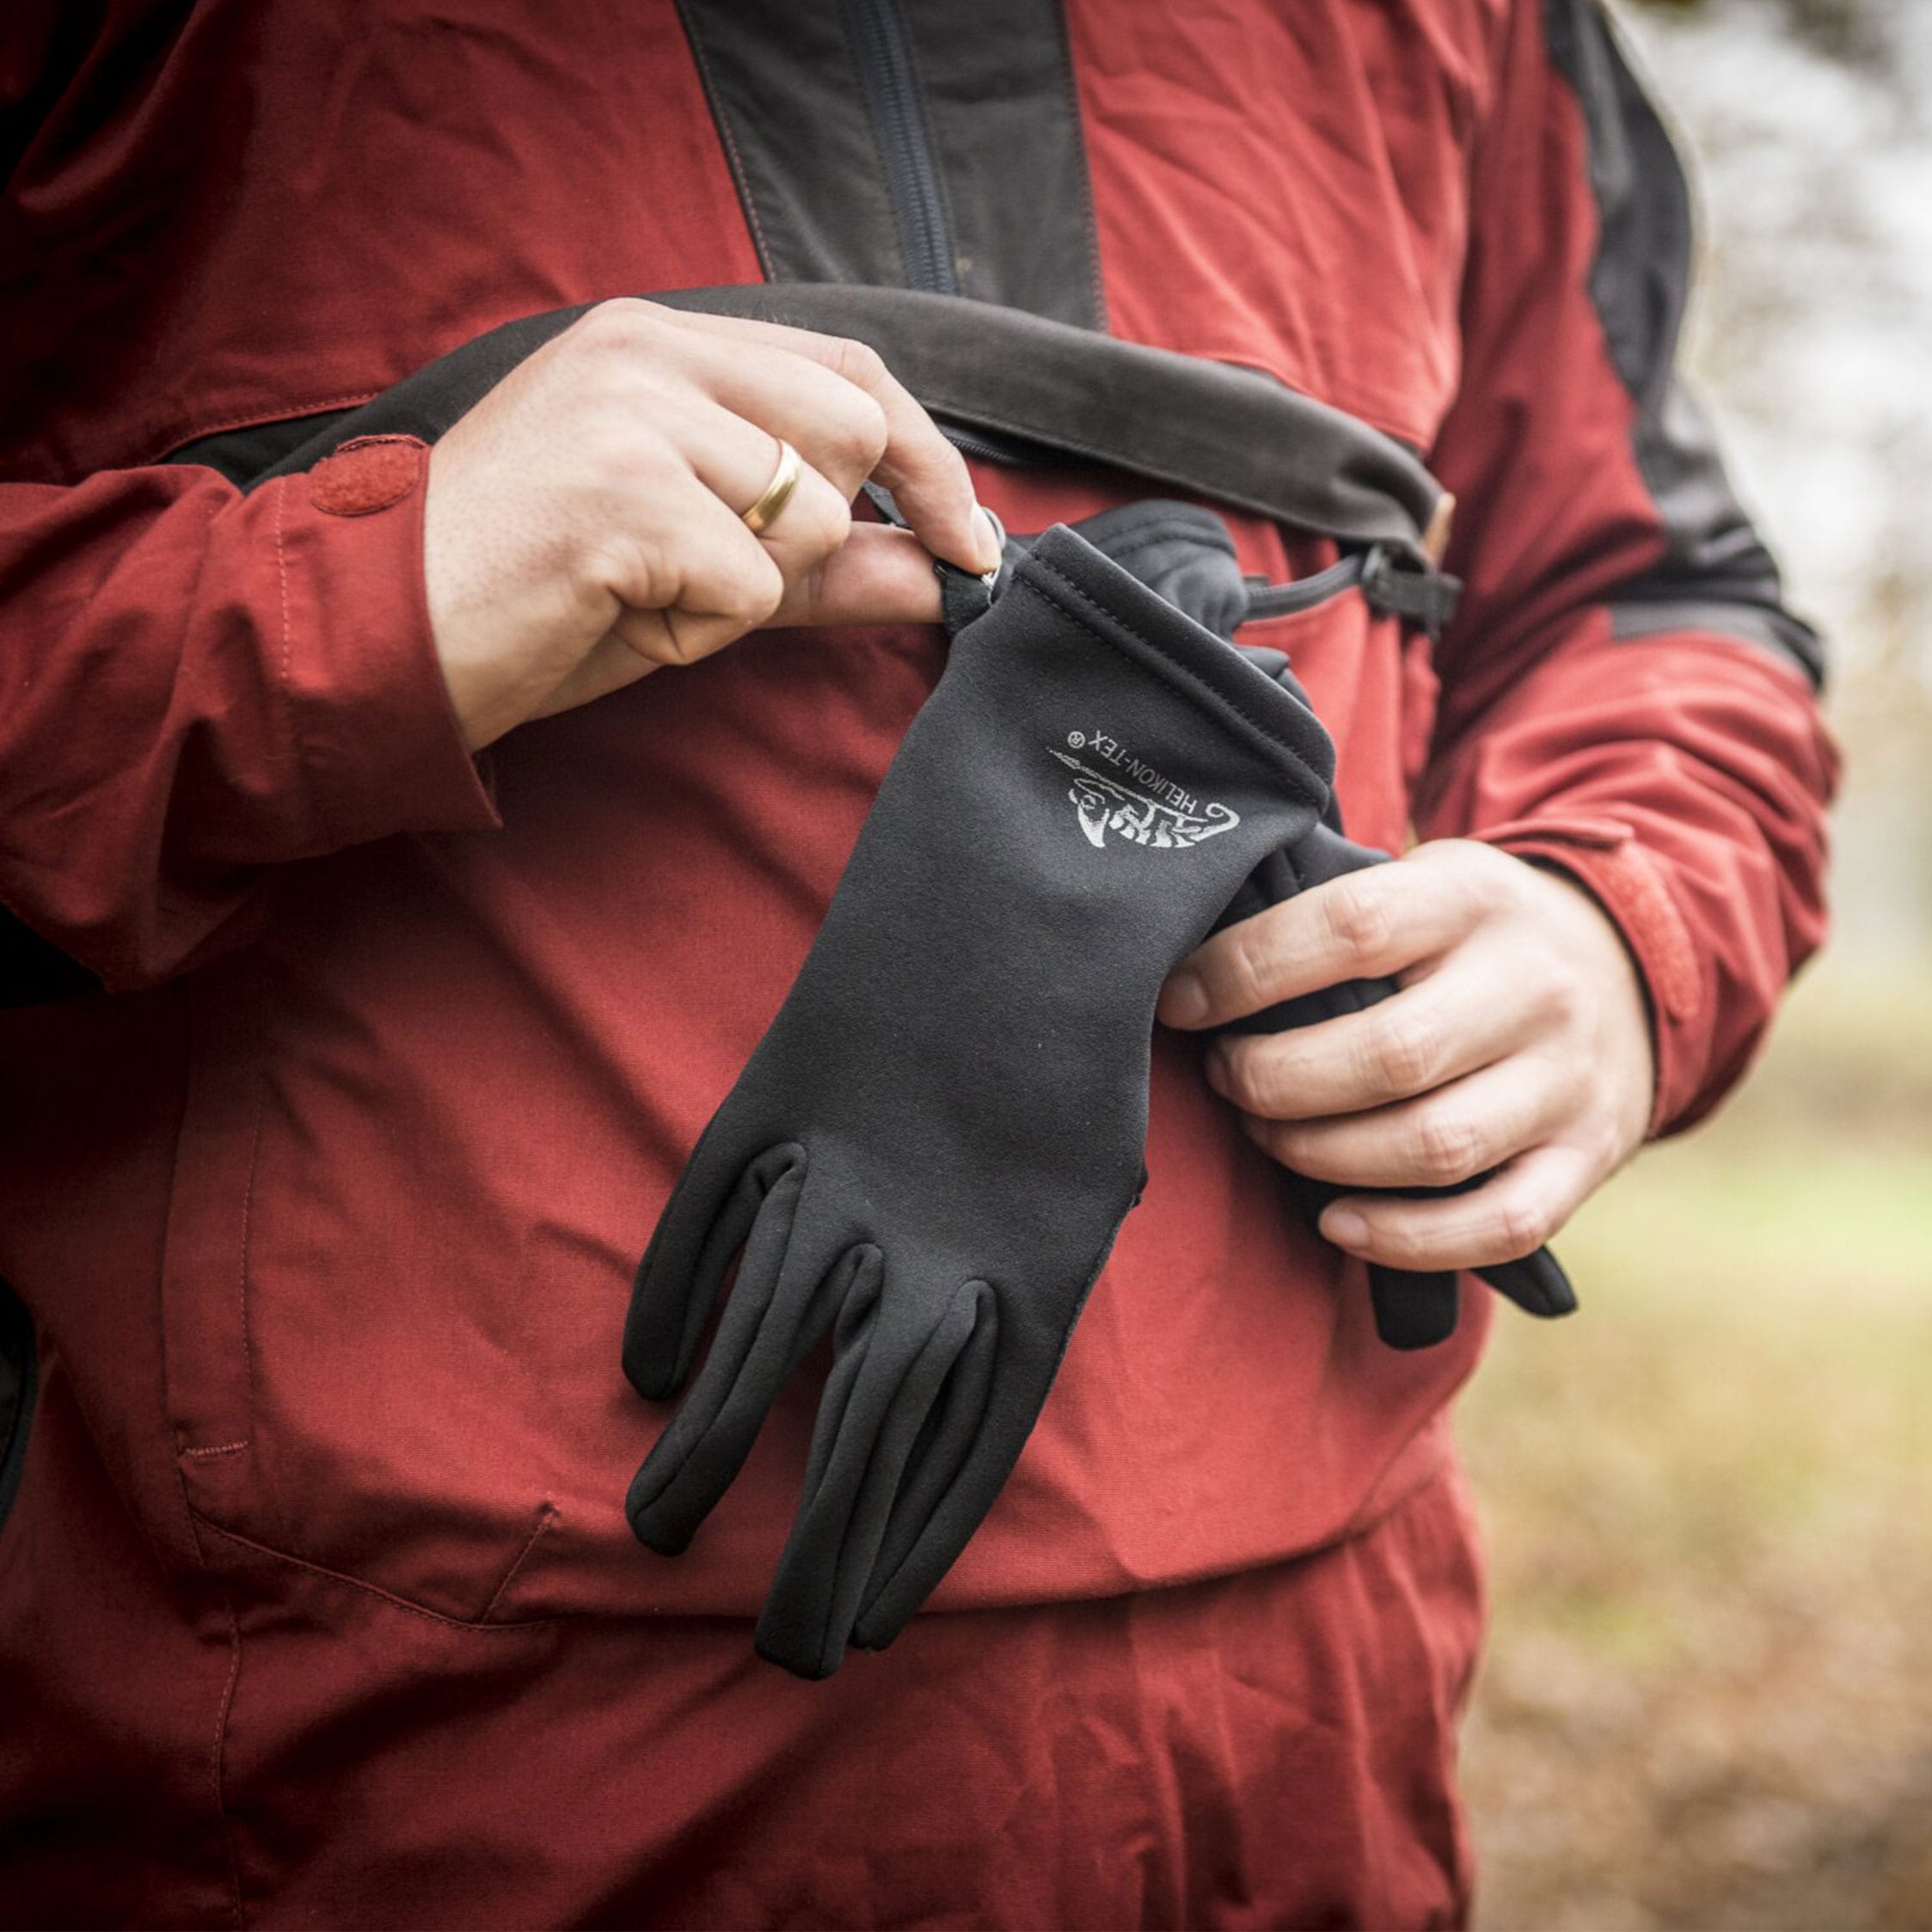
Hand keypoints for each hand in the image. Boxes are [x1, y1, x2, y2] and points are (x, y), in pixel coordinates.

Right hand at [422, 299, 999, 747]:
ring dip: (746, 591)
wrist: (387, 637)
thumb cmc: (540, 596)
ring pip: (806, 513)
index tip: (969, 540)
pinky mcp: (620, 491)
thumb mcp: (701, 567)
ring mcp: (632, 412)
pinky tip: (617, 613)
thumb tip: (953, 570)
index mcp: (661, 342)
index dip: (929, 458)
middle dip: (819, 529)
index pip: (851, 368)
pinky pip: (750, 586)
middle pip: (850, 429)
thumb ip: (828, 559)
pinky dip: (701, 629)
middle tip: (722, 576)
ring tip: (643, 591)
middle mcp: (647, 350)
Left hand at [1157, 839, 1655, 1270]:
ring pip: (1435, 1146)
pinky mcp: (1588, 1157)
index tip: (1180, 1001)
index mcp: (1473, 898)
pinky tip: (1336, 1222)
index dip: (1247, 972)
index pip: (1349, 929)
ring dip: (1322, 1156)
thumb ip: (1330, 917)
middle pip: (1387, 1056)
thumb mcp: (1417, 882)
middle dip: (1274, 1080)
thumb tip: (1194, 975)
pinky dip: (1407, 1239)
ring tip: (1267, 1134)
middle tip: (1225, 1078)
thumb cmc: (1466, 931)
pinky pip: (1498, 1224)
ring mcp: (1568, 1078)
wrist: (1624, 959)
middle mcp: (1533, 985)